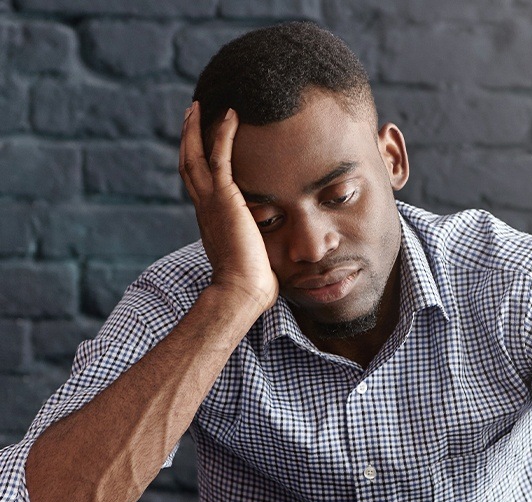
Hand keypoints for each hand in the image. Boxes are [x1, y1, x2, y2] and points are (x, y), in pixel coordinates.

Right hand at [180, 101, 277, 311]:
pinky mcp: (225, 199)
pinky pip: (220, 157)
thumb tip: (269, 251)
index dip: (195, 161)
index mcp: (209, 220)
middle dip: (188, 137)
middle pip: (188, 164)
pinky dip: (223, 134)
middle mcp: (204, 208)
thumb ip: (254, 244)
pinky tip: (231, 114)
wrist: (242, 291)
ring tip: (199, 106)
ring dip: (197, 129)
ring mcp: (211, 203)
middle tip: (191, 114)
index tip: (198, 145)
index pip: (198, 184)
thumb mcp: (250, 257)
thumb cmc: (250, 283)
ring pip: (195, 156)